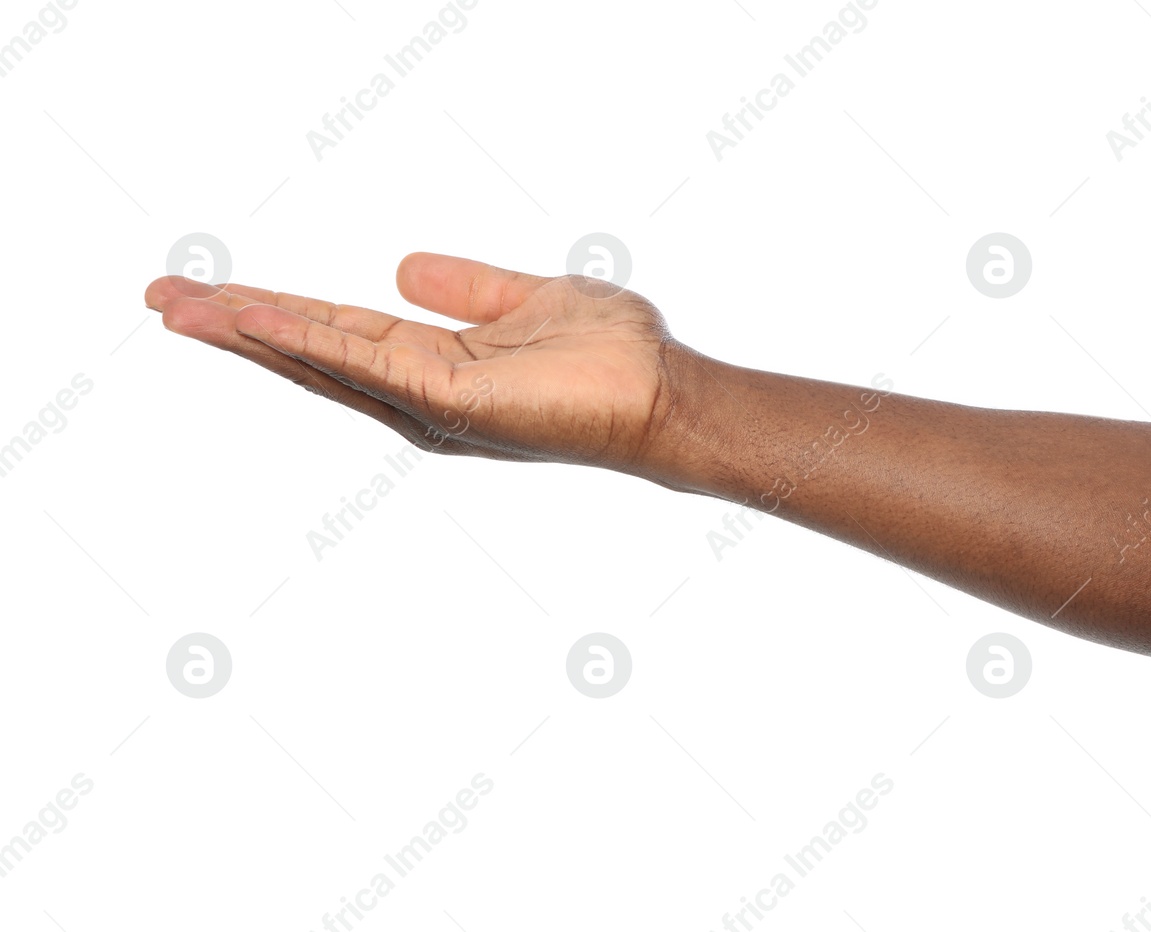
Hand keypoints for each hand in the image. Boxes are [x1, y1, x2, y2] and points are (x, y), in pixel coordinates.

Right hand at [144, 253, 689, 472]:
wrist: (664, 391)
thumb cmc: (611, 354)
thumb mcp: (525, 299)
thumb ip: (464, 289)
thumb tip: (402, 267)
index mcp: (433, 367)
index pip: (336, 332)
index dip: (273, 311)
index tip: (211, 291)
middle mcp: (420, 394)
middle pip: (311, 353)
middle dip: (236, 326)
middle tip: (160, 298)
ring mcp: (431, 405)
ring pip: (324, 361)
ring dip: (252, 332)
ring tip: (183, 305)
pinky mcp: (453, 406)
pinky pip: (368, 366)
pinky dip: (311, 342)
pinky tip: (260, 319)